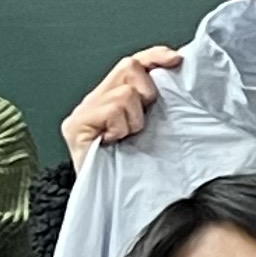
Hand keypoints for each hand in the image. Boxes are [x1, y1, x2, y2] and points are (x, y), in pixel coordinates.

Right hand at [60, 46, 182, 162]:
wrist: (114, 200)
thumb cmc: (137, 168)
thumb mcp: (154, 127)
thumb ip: (157, 101)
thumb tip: (179, 74)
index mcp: (113, 97)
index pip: (133, 62)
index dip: (154, 56)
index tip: (175, 60)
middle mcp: (94, 99)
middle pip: (129, 67)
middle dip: (146, 93)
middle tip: (142, 121)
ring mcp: (82, 111)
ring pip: (124, 92)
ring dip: (134, 119)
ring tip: (126, 138)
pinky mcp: (76, 125)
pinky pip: (112, 109)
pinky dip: (120, 126)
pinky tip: (114, 142)